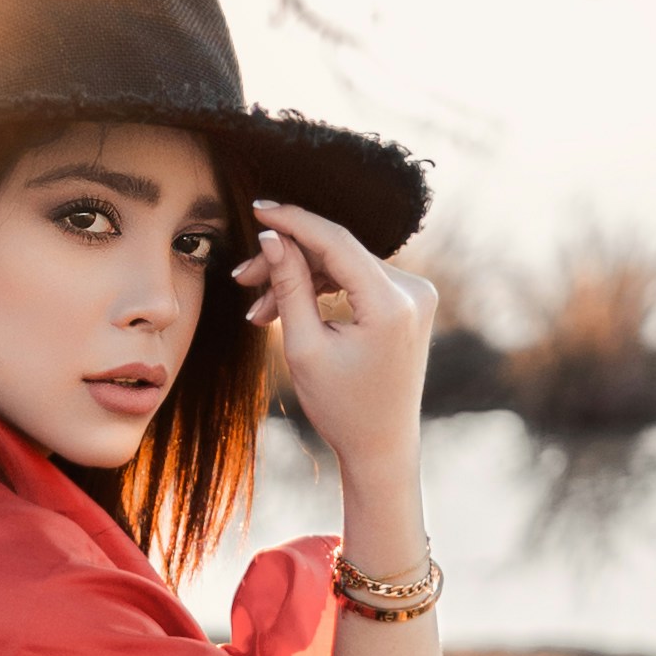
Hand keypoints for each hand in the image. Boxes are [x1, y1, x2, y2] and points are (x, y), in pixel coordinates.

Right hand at [240, 200, 435, 500]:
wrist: (382, 447)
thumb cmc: (341, 408)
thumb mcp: (304, 347)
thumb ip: (289, 286)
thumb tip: (272, 236)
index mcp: (391, 304)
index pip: (335, 242)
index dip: (292, 221)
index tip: (257, 209)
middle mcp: (413, 290)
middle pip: (337, 253)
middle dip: (286, 261)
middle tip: (240, 279)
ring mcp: (415, 294)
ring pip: (343, 265)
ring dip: (299, 278)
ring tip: (257, 311)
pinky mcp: (409, 301)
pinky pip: (357, 279)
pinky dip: (323, 289)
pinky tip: (286, 310)